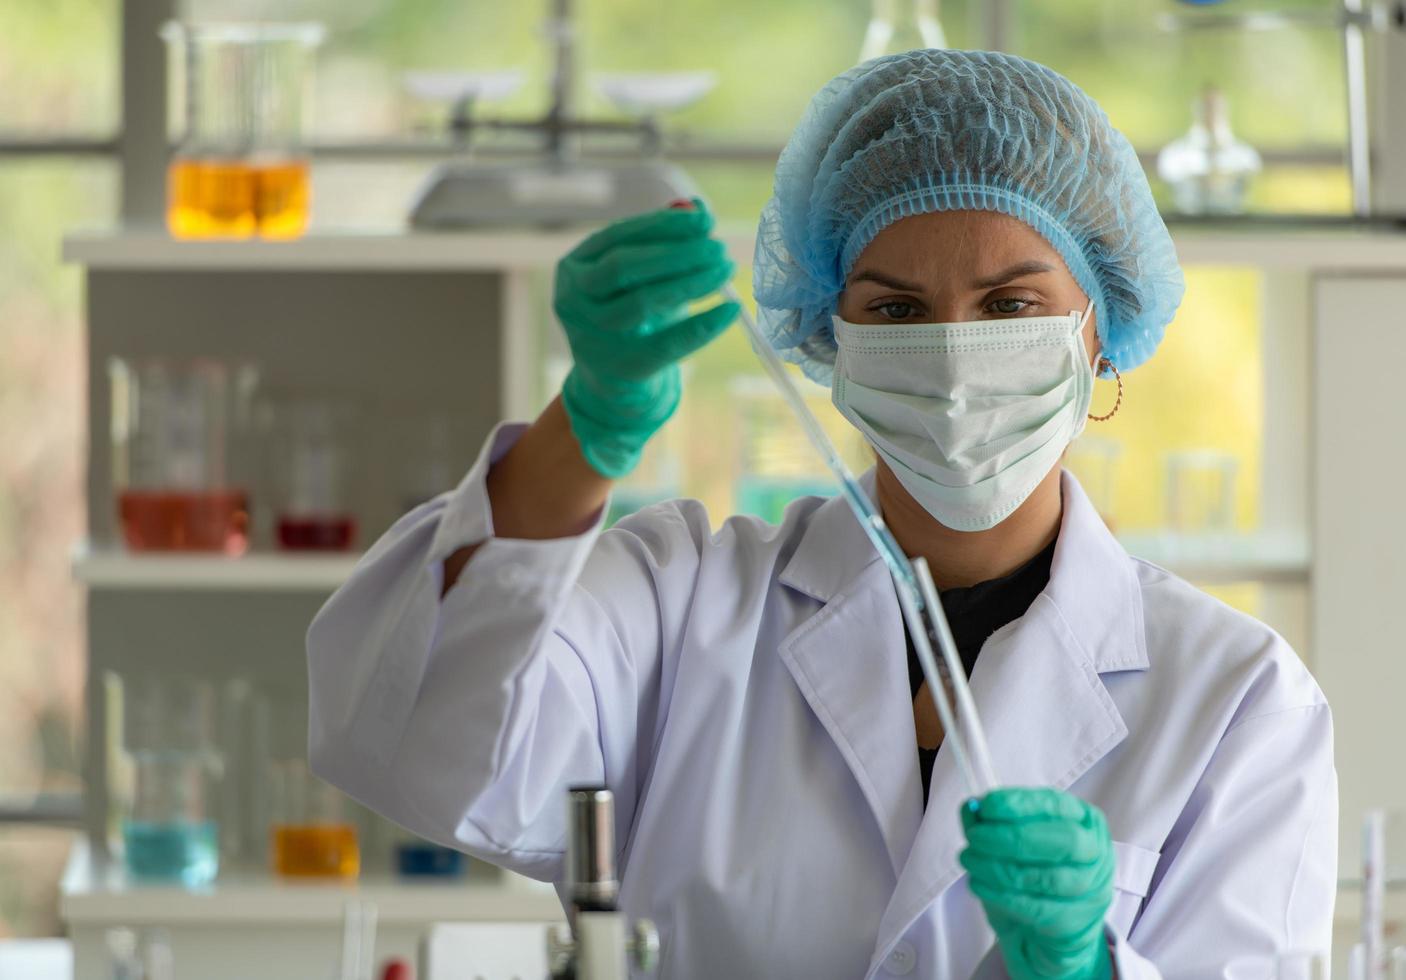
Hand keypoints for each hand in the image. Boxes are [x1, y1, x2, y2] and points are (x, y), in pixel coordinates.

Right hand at [554, 198, 739, 477]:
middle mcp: (574, 301)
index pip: (618, 237)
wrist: (612, 380)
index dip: (663, 226)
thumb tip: (697, 209)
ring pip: (644, 302)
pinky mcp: (621, 368)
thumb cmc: (628, 314)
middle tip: (719, 248)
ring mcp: (592, 337)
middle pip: (626, 267)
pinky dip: (702, 326)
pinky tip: (729, 310)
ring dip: (691, 282)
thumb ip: (660, 241)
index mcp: (574, 267)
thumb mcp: (635, 276)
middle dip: (678, 253)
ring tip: (725, 271)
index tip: (703, 219)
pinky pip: (667, 345)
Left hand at [960, 788, 1115, 979]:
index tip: (986, 805)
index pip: (1056, 805)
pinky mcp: (1074, 921)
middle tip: (975, 836)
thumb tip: (971, 808)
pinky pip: (1036, 907)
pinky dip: (1001, 894)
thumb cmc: (1032, 869)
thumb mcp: (1014, 839)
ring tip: (969, 859)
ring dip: (999, 867)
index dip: (1020, 804)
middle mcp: (1094, 852)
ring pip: (1047, 878)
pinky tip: (977, 883)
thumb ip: (992, 821)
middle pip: (1063, 841)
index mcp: (1084, 820)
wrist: (1046, 926)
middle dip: (1012, 836)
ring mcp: (1090, 889)